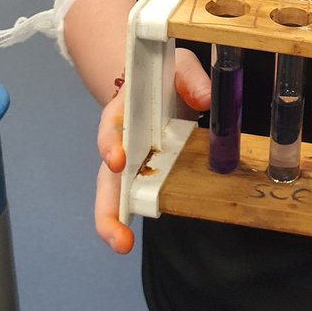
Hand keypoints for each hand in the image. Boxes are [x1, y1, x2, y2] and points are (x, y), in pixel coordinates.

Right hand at [94, 48, 210, 253]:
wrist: (156, 82)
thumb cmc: (164, 74)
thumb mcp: (181, 65)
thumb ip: (192, 78)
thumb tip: (206, 98)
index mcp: (125, 108)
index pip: (113, 125)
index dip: (112, 143)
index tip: (117, 160)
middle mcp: (120, 140)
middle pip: (105, 172)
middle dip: (107, 202)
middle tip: (114, 230)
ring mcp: (128, 161)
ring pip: (112, 192)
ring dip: (112, 220)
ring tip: (120, 245)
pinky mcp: (141, 174)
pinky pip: (131, 196)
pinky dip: (128, 216)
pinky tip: (128, 239)